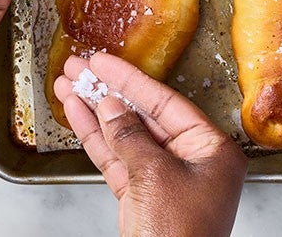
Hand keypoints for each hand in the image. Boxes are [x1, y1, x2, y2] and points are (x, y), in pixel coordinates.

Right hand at [54, 52, 247, 236]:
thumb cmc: (177, 236)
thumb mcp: (154, 177)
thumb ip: (131, 137)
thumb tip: (114, 107)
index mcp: (213, 149)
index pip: (166, 102)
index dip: (131, 79)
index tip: (104, 61)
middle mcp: (194, 160)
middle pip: (146, 114)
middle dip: (109, 91)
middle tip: (80, 67)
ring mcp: (167, 180)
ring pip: (127, 136)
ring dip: (96, 111)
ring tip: (68, 86)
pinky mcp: (143, 198)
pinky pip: (118, 160)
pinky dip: (97, 139)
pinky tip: (77, 116)